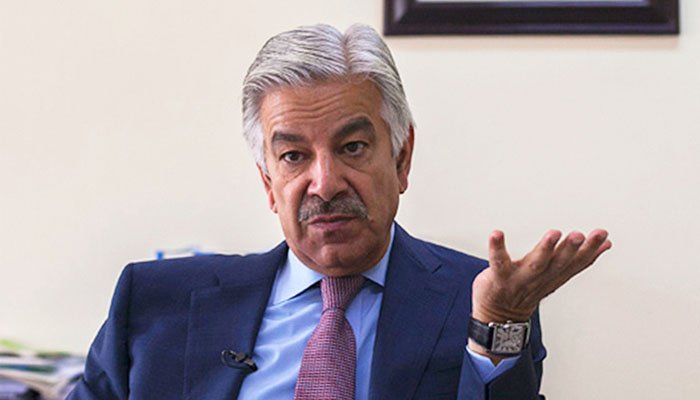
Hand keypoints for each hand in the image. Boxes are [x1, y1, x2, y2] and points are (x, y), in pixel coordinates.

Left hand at [471, 229, 611, 323]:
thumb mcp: (555, 275)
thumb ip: (575, 259)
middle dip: (570, 249)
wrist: (497, 317)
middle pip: (558, 264)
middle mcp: (539, 278)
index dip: (590, 251)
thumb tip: (605, 244)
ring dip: (545, 249)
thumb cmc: (525, 289)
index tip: (602, 235)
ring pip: (535, 264)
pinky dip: (497, 248)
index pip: (575, 264)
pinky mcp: (498, 278)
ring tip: (554, 233)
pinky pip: (498, 262)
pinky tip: (496, 234)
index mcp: (554, 276)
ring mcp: (519, 279)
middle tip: (579, 235)